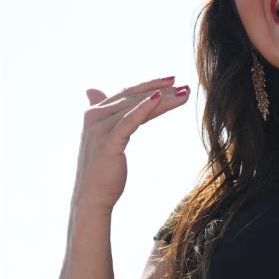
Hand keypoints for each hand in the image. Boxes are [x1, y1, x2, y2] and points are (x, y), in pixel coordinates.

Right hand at [73, 77, 189, 211]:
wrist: (92, 197)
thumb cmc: (103, 170)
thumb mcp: (106, 137)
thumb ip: (104, 114)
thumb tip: (92, 90)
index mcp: (94, 113)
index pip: (127, 93)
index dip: (150, 84)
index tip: (174, 80)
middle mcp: (94, 117)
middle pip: (134, 97)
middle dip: (162, 90)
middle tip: (186, 86)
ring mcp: (100, 128)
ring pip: (136, 107)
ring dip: (163, 98)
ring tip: (184, 93)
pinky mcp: (108, 141)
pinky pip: (130, 121)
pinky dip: (144, 108)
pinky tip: (160, 98)